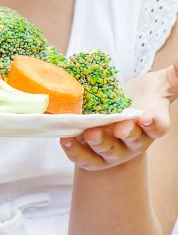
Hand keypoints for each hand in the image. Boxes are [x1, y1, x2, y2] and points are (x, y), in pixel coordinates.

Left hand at [60, 55, 177, 170]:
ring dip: (99, 143)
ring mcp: (113, 151)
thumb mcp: (156, 85)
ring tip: (89, 133)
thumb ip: (173, 76)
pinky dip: (75, 151)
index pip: (158, 126)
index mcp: (151, 124)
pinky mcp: (92, 157)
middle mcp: (134, 141)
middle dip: (126, 134)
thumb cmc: (138, 102)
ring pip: (107, 151)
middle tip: (119, 127)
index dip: (154, 123)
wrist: (114, 119)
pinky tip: (66, 139)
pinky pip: (84, 158)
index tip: (148, 118)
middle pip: (133, 142)